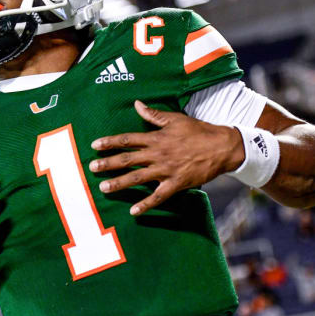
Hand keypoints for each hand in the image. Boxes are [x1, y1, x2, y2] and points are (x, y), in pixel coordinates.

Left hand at [89, 101, 243, 215]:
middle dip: (108, 163)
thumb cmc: (198, 131)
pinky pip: (158, 196)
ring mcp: (166, 170)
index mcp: (156, 138)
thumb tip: (136, 104)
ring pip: (138, 177)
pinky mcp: (176, 184)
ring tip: (104, 188)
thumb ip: (154, 115)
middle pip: (128, 159)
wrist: (222, 147)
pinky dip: (146, 204)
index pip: (127, 139)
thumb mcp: (175, 119)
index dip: (110, 142)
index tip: (94, 145)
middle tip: (92, 167)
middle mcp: (158, 154)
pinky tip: (133, 211)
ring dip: (119, 183)